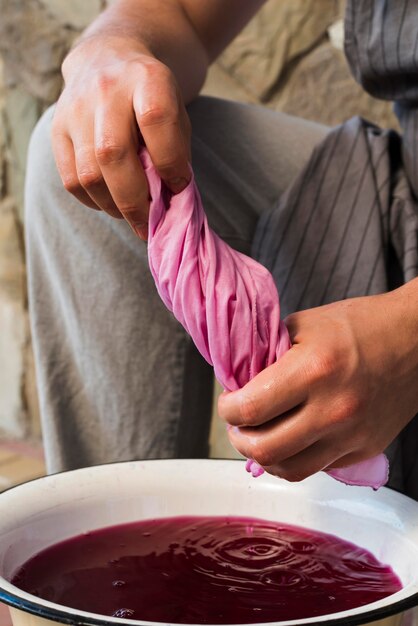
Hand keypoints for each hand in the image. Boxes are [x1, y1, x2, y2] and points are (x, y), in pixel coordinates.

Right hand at [52, 34, 190, 238]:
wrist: (108, 60)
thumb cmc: (151, 98)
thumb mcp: (176, 112)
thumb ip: (176, 150)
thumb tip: (170, 199)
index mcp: (145, 78)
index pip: (156, 120)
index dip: (170, 161)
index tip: (179, 185)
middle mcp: (106, 90)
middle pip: (112, 154)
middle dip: (134, 200)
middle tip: (149, 224)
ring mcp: (75, 109)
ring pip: (89, 174)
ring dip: (114, 206)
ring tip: (132, 214)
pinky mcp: (57, 129)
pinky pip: (71, 180)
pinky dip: (94, 201)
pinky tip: (111, 201)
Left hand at [218, 281, 417, 481]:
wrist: (415, 339)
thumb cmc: (362, 325)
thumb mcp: (305, 324)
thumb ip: (267, 353)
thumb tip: (238, 380)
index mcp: (314, 370)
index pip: (250, 408)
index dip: (227, 410)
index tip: (228, 402)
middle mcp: (333, 409)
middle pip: (264, 449)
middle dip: (238, 438)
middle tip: (237, 423)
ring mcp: (351, 435)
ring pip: (289, 470)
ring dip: (264, 456)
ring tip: (258, 436)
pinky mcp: (364, 449)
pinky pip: (317, 468)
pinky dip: (294, 458)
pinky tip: (290, 439)